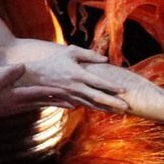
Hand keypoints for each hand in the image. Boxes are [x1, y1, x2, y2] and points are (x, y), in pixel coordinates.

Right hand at [17, 47, 136, 112]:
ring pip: (92, 104)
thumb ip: (89, 54)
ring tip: (121, 112)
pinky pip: (86, 105)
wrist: (36, 75)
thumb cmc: (55, 60)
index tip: (124, 90)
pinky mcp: (69, 100)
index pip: (98, 82)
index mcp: (77, 74)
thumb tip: (106, 59)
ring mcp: (72, 96)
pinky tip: (106, 110)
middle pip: (97, 97)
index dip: (111, 86)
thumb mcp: (71, 51)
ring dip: (107, 109)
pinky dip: (97, 108)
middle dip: (113, 103)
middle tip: (127, 107)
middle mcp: (76, 87)